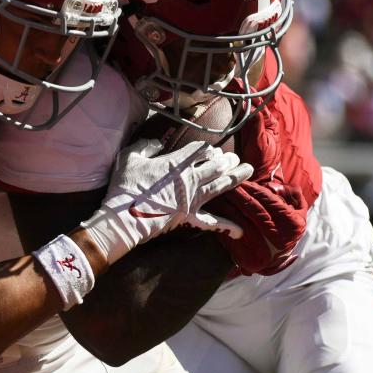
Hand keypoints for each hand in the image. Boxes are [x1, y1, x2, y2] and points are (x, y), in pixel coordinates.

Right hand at [80, 139, 252, 263]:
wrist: (124, 215)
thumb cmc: (125, 185)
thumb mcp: (129, 157)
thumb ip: (145, 146)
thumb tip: (157, 143)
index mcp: (176, 163)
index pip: (200, 150)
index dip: (207, 148)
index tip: (209, 149)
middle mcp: (190, 178)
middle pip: (216, 165)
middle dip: (227, 159)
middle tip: (233, 157)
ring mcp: (193, 198)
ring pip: (220, 185)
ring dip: (235, 176)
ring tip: (247, 169)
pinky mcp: (190, 216)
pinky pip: (212, 221)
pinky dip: (226, 226)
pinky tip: (240, 230)